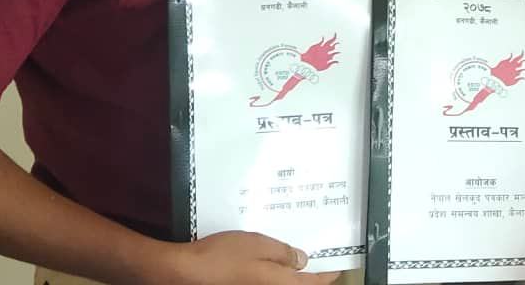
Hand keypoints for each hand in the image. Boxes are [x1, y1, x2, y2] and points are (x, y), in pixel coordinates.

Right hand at [129, 231, 338, 284]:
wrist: (184, 273)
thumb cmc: (222, 257)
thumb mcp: (258, 245)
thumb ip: (283, 253)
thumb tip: (302, 260)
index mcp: (280, 283)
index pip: (313, 283)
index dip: (328, 274)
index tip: (340, 264)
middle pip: (296, 284)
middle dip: (308, 272)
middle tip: (318, 255)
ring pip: (280, 283)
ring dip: (287, 271)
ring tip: (293, 252)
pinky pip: (265, 281)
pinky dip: (271, 271)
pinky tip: (268, 257)